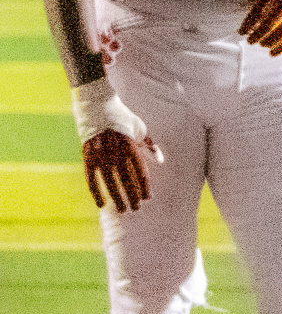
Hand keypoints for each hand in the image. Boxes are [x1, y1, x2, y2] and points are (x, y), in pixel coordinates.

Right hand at [72, 75, 161, 212]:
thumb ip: (151, 145)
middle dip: (132, 196)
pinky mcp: (87, 155)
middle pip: (126, 180)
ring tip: (122, 210)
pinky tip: (101, 204)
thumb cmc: (123, 117)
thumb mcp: (141, 128)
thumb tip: (161, 159)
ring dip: (116, 197)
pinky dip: (95, 192)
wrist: (96, 104)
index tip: (147, 198)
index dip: (143, 187)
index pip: (140, 172)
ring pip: (110, 182)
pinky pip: (91, 178)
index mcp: (131, 146)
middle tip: (136, 209)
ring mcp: (100, 154)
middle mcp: (116, 152)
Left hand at [239, 0, 281, 56]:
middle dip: (257, 34)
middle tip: (249, 42)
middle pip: (268, 23)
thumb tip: (243, 4)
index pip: (258, 11)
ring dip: (269, 42)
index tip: (240, 33)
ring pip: (281, 33)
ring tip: (262, 45)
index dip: (248, 23)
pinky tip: (273, 53)